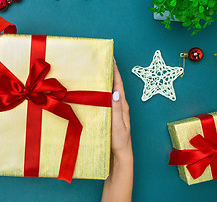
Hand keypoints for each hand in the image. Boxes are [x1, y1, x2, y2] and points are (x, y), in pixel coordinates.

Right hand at [101, 60, 132, 201]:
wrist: (120, 157)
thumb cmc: (119, 143)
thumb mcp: (118, 126)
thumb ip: (117, 110)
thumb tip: (115, 92)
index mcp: (123, 106)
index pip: (119, 85)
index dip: (116, 71)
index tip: (111, 58)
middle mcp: (119, 106)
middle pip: (114, 85)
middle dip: (109, 72)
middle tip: (101, 61)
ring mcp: (115, 111)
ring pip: (109, 92)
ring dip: (105, 82)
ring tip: (96, 72)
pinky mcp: (110, 116)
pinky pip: (105, 100)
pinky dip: (101, 93)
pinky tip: (94, 93)